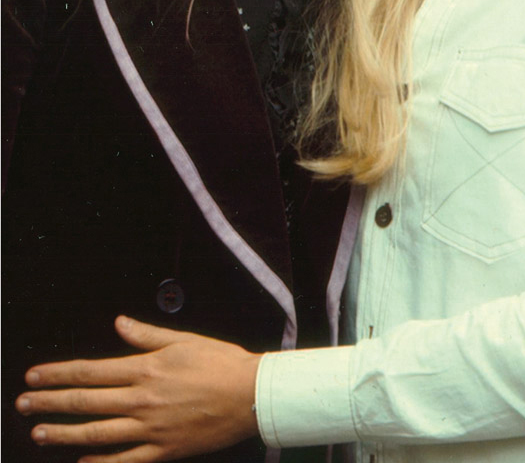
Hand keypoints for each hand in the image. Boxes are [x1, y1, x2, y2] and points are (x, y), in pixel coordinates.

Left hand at [15, 315, 260, 462]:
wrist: (253, 394)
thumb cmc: (223, 364)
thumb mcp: (185, 340)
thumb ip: (148, 335)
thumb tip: (120, 324)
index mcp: (147, 369)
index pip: (90, 371)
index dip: (58, 374)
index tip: (34, 376)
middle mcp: (142, 399)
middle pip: (85, 402)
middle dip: (49, 403)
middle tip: (22, 404)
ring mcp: (150, 427)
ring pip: (95, 432)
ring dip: (62, 433)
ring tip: (38, 432)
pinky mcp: (163, 449)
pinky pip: (123, 459)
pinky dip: (98, 462)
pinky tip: (80, 461)